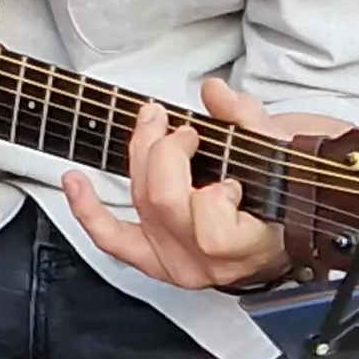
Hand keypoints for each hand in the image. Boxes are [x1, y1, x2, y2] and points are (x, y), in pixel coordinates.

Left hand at [60, 78, 331, 290]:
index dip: (213, 197)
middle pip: (164, 204)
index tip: (228, 176)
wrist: (275, 226)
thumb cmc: (283, 194)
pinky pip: (111, 237)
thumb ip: (251, 122)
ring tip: (150, 124)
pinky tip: (74, 180)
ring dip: (139, 156)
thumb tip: (216, 93)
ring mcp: (176, 264)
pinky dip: (87, 208)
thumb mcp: (282, 155)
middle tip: (183, 129)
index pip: (213, 230)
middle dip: (166, 152)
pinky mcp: (151, 259)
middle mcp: (208, 264)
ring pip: (140, 206)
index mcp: (250, 247)